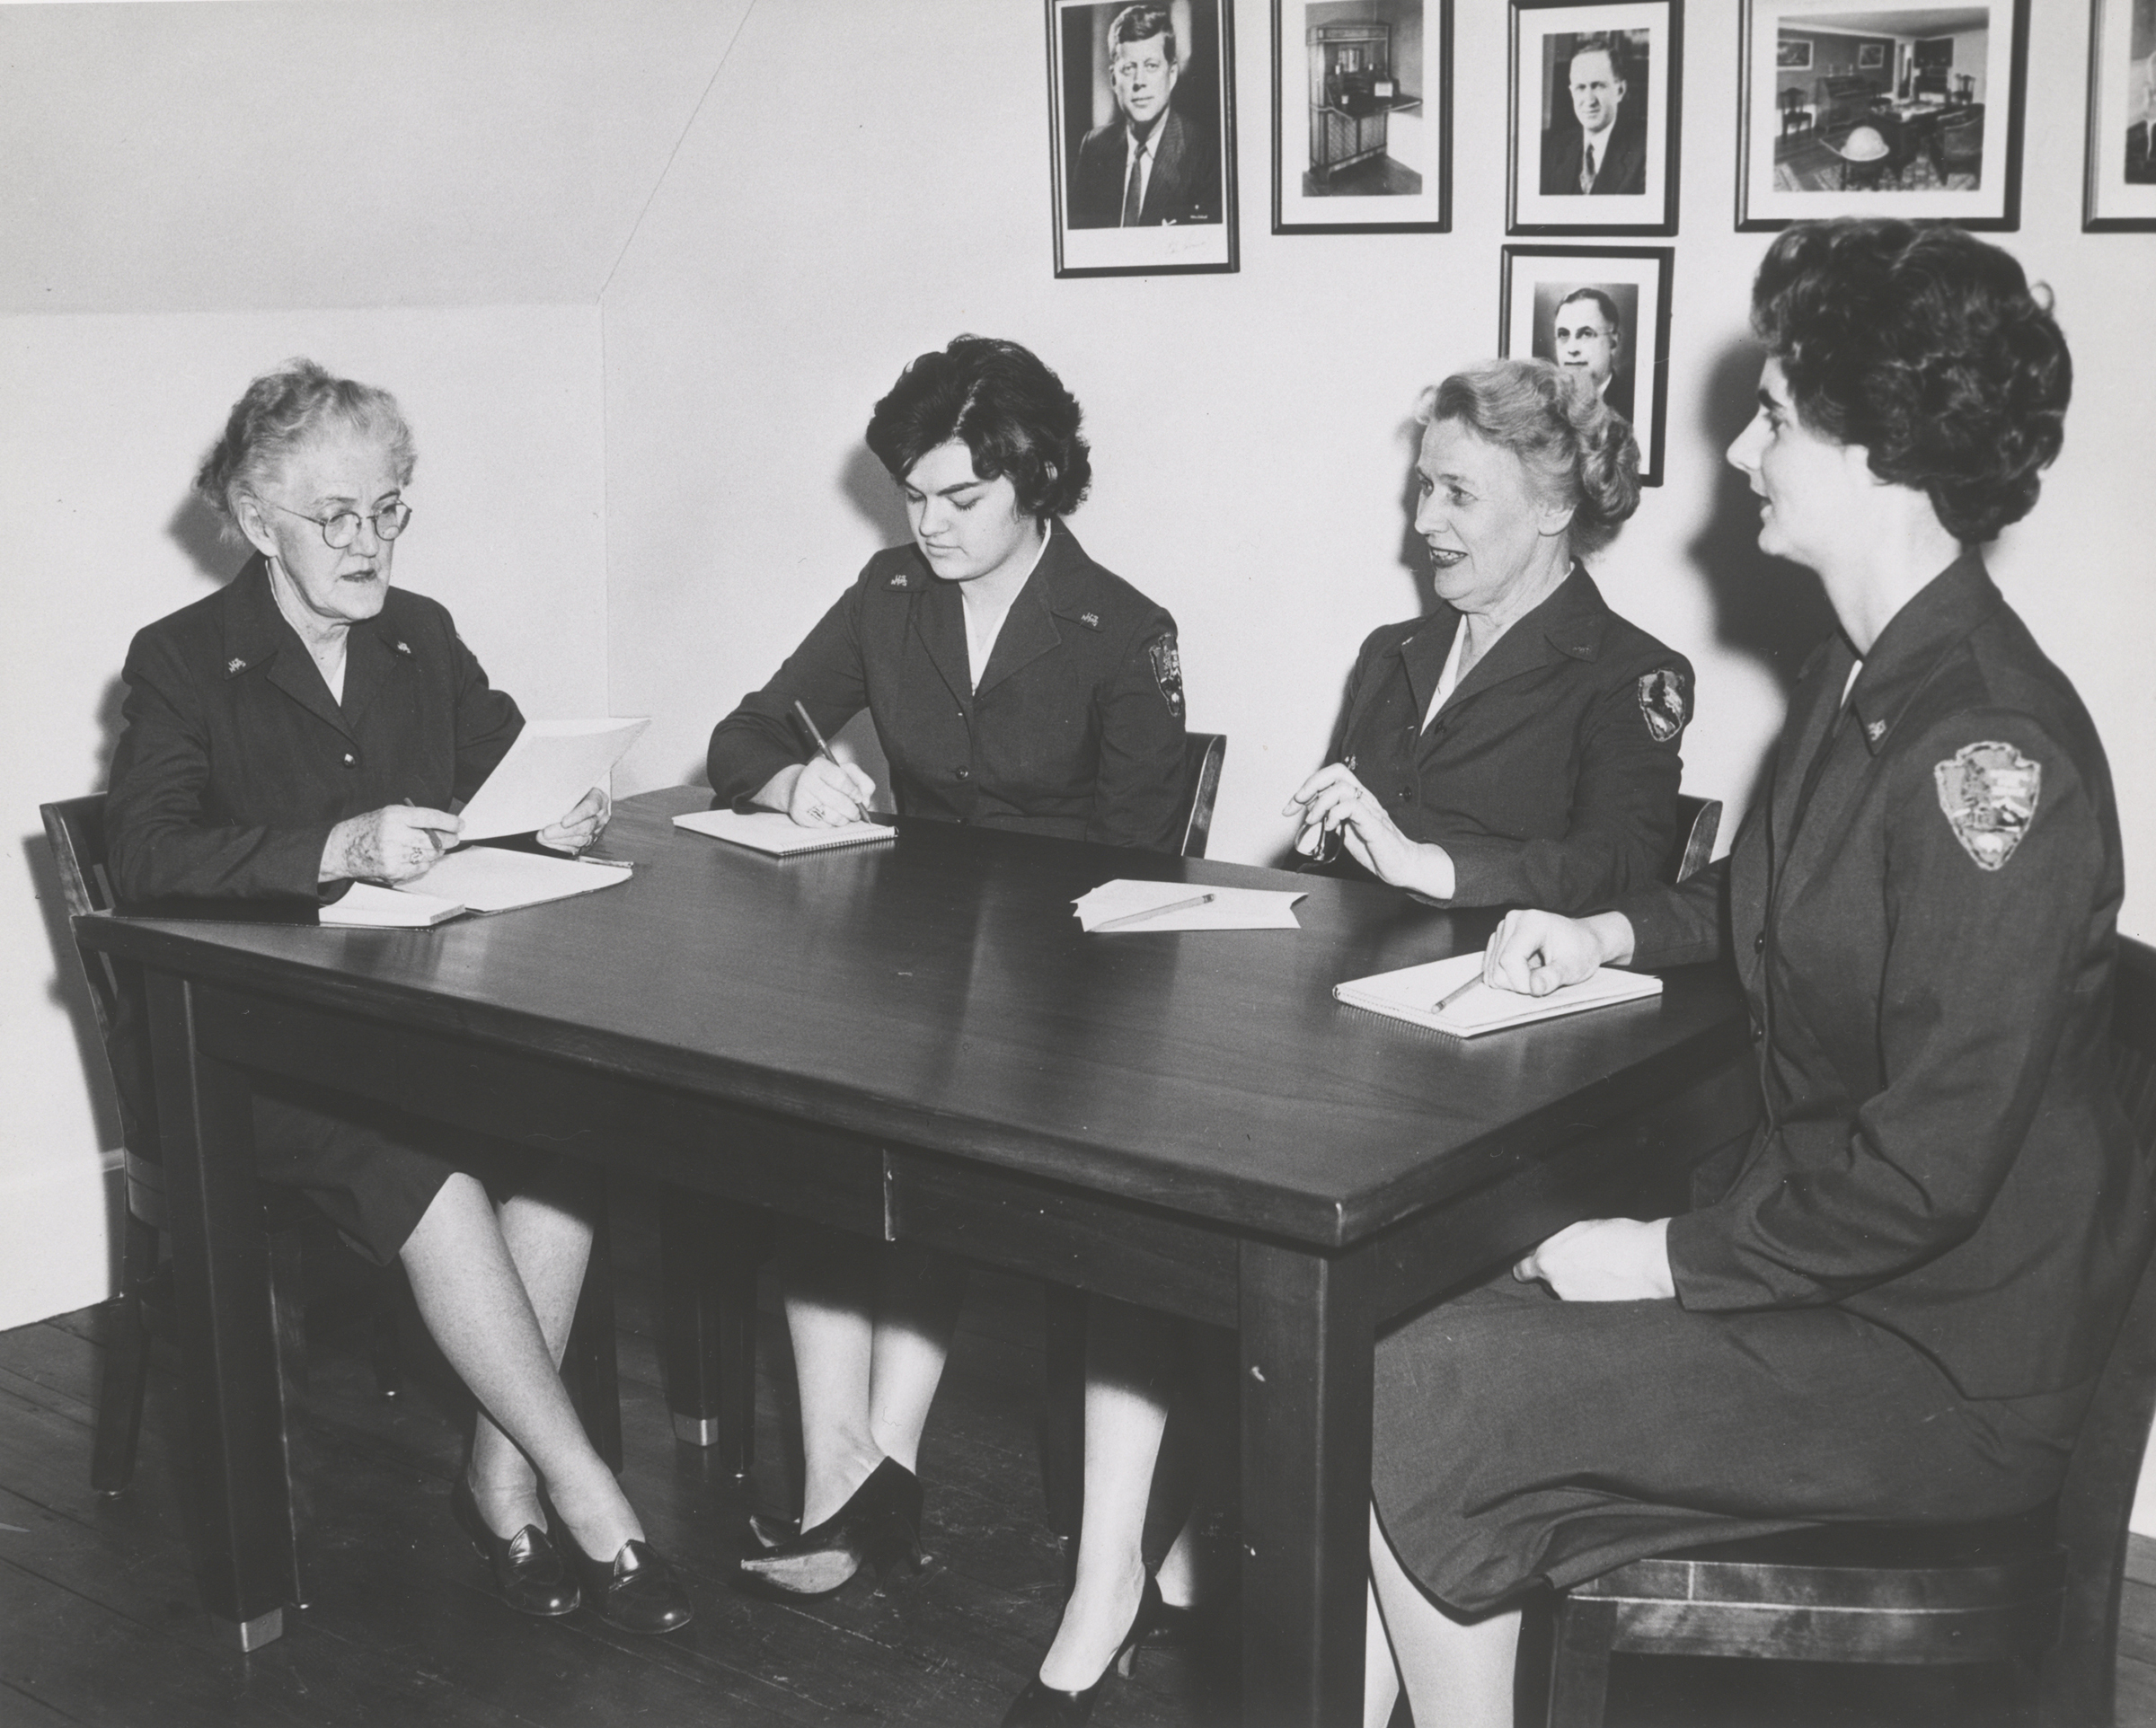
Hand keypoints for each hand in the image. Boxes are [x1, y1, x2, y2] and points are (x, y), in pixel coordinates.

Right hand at [323, 803, 460, 883]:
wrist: (342, 848)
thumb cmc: (366, 829)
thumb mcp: (389, 814)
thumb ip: (414, 818)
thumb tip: (443, 826)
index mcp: (395, 816)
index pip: (431, 818)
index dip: (449, 822)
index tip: (460, 824)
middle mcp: (395, 835)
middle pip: (435, 840)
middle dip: (449, 839)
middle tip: (454, 838)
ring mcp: (394, 855)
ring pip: (430, 855)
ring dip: (436, 852)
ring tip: (431, 846)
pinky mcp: (393, 871)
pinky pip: (421, 868)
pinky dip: (424, 863)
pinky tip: (417, 857)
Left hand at [538, 785, 609, 853]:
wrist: (588, 797)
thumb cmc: (578, 791)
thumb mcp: (575, 786)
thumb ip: (566, 792)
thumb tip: (547, 798)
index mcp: (599, 799)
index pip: (590, 807)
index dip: (577, 816)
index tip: (564, 822)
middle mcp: (600, 817)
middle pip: (585, 827)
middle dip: (563, 832)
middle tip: (545, 833)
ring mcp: (596, 830)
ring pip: (581, 840)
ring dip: (559, 840)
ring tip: (542, 838)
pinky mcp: (589, 841)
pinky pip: (577, 848)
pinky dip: (561, 846)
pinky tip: (549, 843)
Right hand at [772, 755, 876, 827]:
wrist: (798, 788)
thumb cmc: (827, 780)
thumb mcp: (847, 773)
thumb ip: (862, 782)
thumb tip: (865, 800)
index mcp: (819, 766)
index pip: (841, 780)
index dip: (853, 792)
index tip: (858, 798)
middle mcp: (806, 780)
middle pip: (838, 801)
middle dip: (852, 810)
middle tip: (856, 813)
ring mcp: (801, 798)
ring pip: (832, 816)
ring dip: (844, 819)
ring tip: (845, 816)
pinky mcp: (799, 815)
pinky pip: (825, 826)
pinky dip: (833, 824)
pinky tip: (831, 817)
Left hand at [1282, 764, 1454, 898]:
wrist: (1401, 864)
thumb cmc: (1376, 849)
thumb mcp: (1344, 831)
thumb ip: (1329, 819)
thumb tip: (1308, 814)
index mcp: (1355, 798)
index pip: (1330, 778)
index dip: (1306, 788)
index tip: (1291, 807)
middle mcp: (1363, 798)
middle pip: (1336, 772)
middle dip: (1311, 785)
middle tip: (1298, 803)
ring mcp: (1369, 809)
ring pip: (1341, 787)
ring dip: (1320, 803)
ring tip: (1315, 821)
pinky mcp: (1373, 823)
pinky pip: (1352, 806)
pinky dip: (1335, 814)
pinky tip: (1331, 827)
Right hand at [1483, 908, 1634, 995]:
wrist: (1583, 941)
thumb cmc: (1581, 952)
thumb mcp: (1573, 968)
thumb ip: (1553, 977)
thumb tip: (1534, 987)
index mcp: (1531, 921)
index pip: (1509, 960)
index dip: (1522, 982)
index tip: (1541, 987)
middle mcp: (1512, 920)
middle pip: (1497, 967)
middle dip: (1518, 983)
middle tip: (1541, 979)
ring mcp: (1502, 929)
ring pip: (1492, 970)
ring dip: (1513, 981)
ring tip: (1536, 973)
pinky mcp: (1498, 939)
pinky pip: (1491, 968)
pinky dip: (1508, 977)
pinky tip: (1526, 970)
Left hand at [1514, 1218, 1674, 1300]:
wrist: (1652, 1261)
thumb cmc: (1621, 1239)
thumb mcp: (1582, 1226)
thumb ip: (1559, 1239)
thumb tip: (1551, 1243)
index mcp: (1548, 1259)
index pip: (1522, 1270)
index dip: (1529, 1266)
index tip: (1534, 1265)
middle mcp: (1556, 1283)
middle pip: (1546, 1280)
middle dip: (1557, 1273)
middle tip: (1579, 1263)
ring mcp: (1573, 1301)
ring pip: (1565, 1292)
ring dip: (1575, 1284)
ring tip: (1598, 1272)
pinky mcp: (1590, 1313)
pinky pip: (1582, 1302)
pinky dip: (1590, 1295)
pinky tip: (1605, 1283)